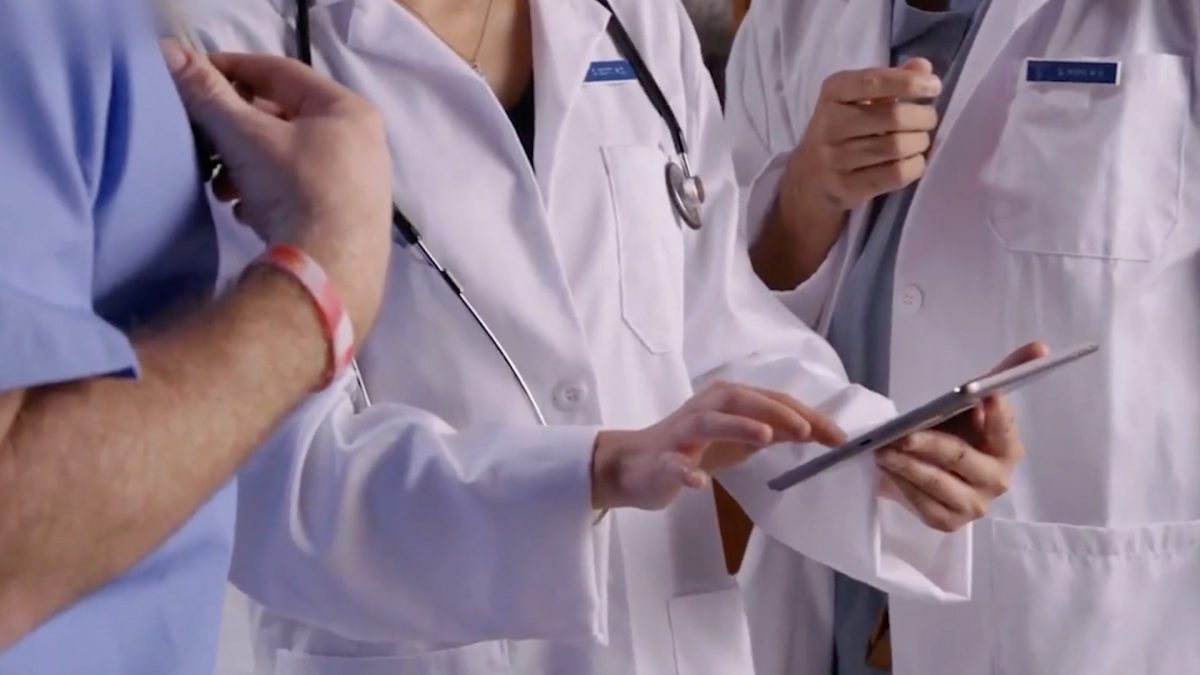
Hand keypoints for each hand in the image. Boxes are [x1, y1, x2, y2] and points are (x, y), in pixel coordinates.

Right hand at [162, 41, 392, 336]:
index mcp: (348, 110)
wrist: (330, 273)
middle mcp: (363, 143)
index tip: (191, 75)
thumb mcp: (246, 136)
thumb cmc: (296, 190)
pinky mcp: (349, 221)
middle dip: (235, 130)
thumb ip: (207, 94)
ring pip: (287, 158)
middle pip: (284, 118)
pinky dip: (267, 194)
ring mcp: (359, 184)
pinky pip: (299, 191)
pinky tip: (245, 211)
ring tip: (220, 187)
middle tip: (203, 143)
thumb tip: (169, 50)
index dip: (231, 68)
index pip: (280, 72)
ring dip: (245, 167)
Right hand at [591, 381, 846, 510]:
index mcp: (724, 401)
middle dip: (776, 412)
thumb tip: (809, 428)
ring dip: (736, 426)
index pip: (770, 401)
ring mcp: (679, 434)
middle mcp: (703, 408)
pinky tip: (700, 483)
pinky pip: (671, 464)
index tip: (838, 436)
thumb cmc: (689, 447)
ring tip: (765, 437)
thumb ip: (768, 430)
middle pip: (740, 399)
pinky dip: (684, 471)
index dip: (805, 415)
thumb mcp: (736, 437)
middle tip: (809, 432)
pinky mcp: (659, 460)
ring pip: (706, 421)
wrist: (633, 465)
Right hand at [785, 58, 941, 218]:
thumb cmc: (841, 130)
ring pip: (897, 147)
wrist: (808, 179)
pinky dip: (915, 166)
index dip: (908, 83)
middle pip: (894, 117)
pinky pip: (895, 175)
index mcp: (832, 93)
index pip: (873, 81)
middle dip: (923, 117)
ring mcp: (835, 159)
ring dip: (920, 143)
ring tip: (920, 140)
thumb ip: (890, 81)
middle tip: (928, 120)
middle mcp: (829, 124)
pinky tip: (914, 160)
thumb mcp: (856, 99)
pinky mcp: (846, 187)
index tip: (934, 86)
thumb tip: (924, 68)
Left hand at [876, 342, 1048, 531]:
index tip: (982, 395)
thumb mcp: (976, 402)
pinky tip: (886, 468)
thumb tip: (1040, 347)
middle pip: (959, 458)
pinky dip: (901, 484)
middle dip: (929, 443)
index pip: (1004, 429)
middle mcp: (997, 481)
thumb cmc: (959, 431)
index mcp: (1009, 449)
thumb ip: (1003, 375)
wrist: (935, 468)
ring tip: (882, 449)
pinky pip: (920, 502)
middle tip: (901, 433)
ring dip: (906, 464)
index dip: (996, 414)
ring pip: (935, 482)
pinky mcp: (947, 521)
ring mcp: (973, 505)